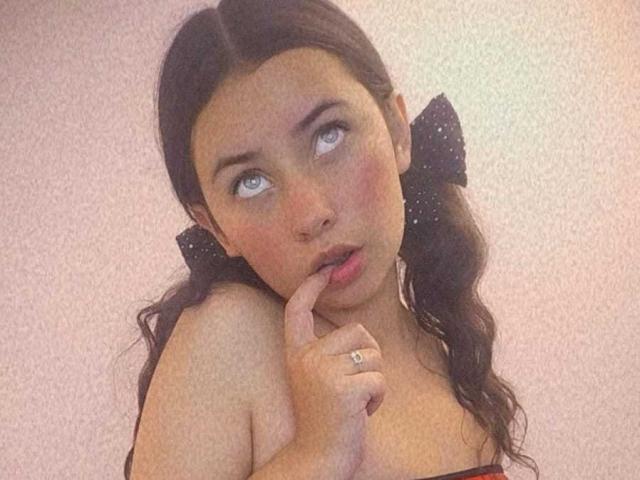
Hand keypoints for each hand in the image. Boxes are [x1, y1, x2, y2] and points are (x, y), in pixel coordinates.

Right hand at [282, 265, 386, 470]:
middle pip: (359, 331)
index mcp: (298, 354)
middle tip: (351, 389)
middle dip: (368, 358)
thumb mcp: (319, 380)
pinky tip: (361, 414)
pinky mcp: (344, 388)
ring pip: (374, 355)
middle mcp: (307, 358)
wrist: (316, 460)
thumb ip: (329, 354)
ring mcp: (323, 371)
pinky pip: (379, 379)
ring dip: (374, 380)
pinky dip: (378, 398)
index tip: (324, 271)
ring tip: (355, 403)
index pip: (298, 310)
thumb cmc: (325, 421)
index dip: (311, 287)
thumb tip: (359, 332)